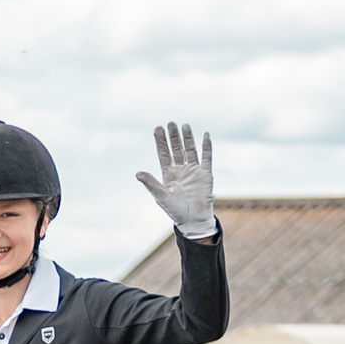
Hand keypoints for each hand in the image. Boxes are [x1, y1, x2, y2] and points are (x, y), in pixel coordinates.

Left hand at [135, 122, 215, 238]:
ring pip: (190, 150)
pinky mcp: (205, 174)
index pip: (164, 154)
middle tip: (170, 123)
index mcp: (168, 174)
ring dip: (187, 138)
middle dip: (173, 137)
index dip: (160, 142)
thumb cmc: (176, 211)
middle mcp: (180, 170)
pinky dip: (206, 146)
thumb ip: (151, 183)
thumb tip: (137, 173)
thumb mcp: (161, 196)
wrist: (193, 220)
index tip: (158, 128)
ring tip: (184, 125)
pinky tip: (205, 135)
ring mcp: (193, 171)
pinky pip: (206, 157)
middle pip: (176, 149)